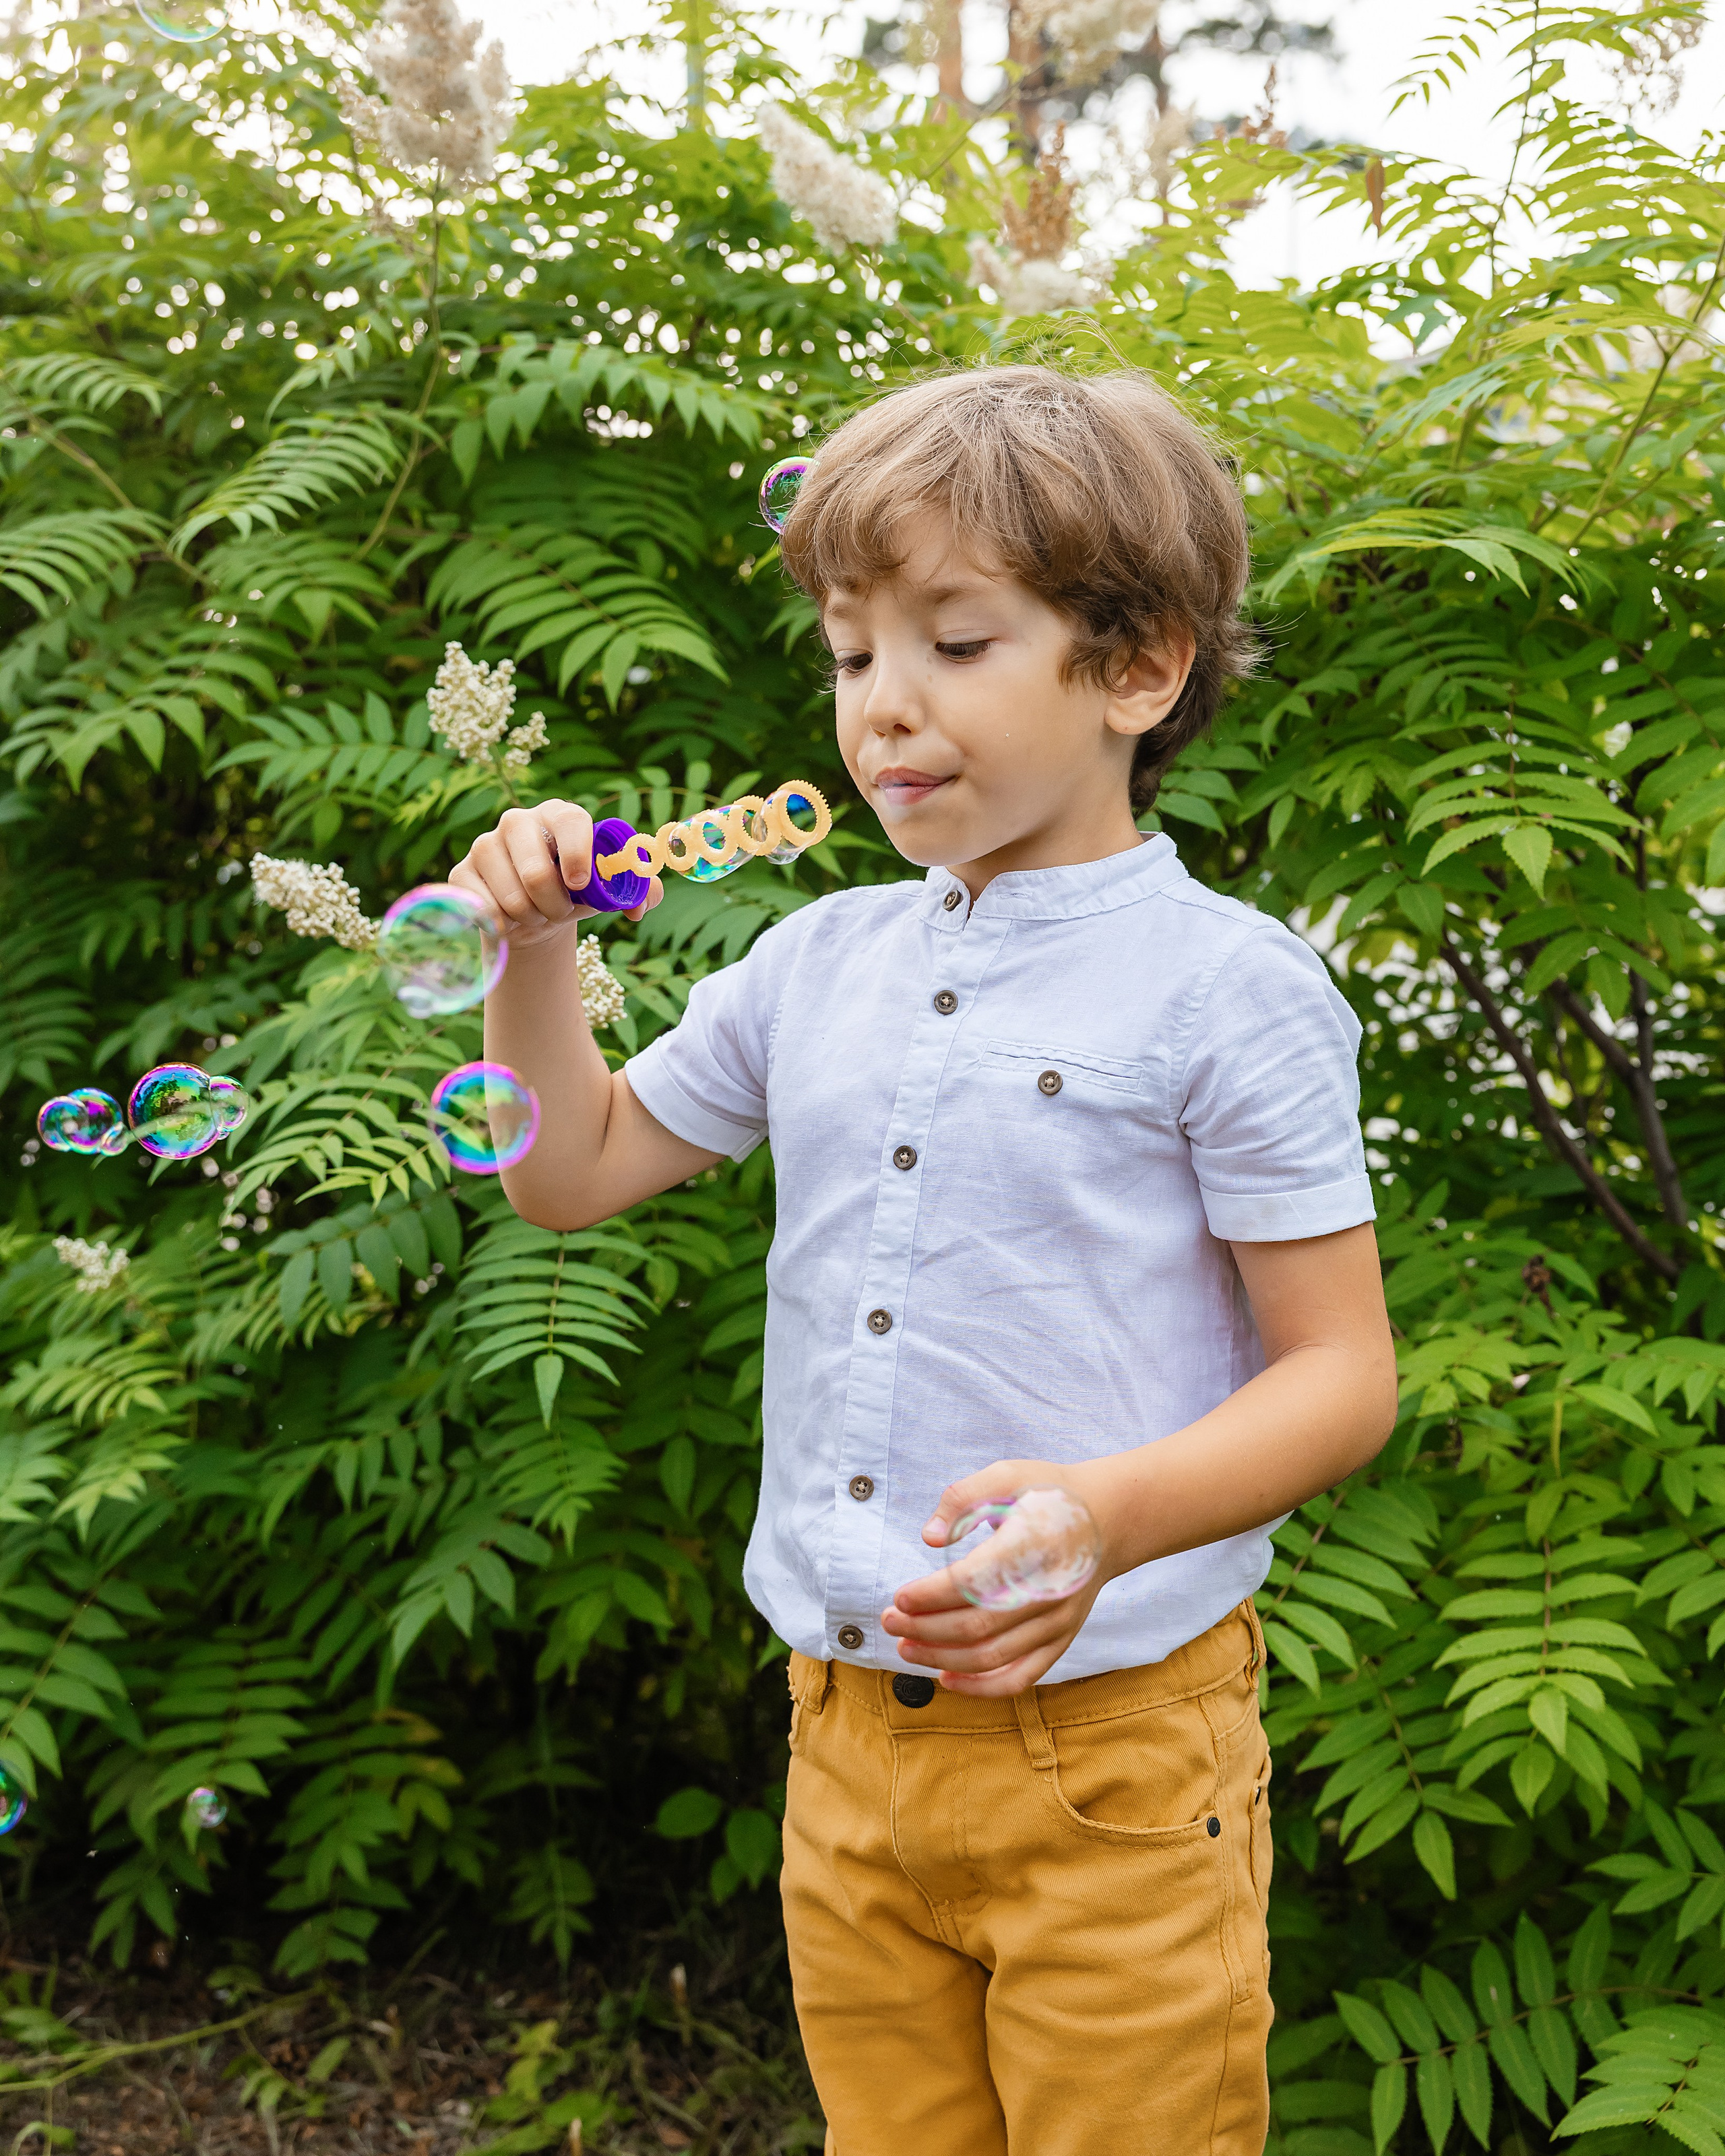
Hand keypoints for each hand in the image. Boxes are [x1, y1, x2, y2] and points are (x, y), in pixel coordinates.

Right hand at [448, 800, 660, 951]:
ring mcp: (485, 845)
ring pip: (511, 899)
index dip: (577, 854)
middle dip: (554, 906)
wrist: (537, 913)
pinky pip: (484, 911)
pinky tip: (509, 918)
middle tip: (561, 911)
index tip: (580, 885)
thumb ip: (639, 890)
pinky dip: (504, 926)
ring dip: (532, 919)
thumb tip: (640, 904)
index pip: (569, 821)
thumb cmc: (577, 892)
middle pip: (535, 872)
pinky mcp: (462, 872)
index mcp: (559, 815)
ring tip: (537, 913)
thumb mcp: (610, 890)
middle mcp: (518, 821)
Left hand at [879, 1457, 1117, 1697]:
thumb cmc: (1049, 1493)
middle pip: (977, 1626)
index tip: (899, 1595)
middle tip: (889, 1620)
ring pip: (992, 1657)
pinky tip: (946, 1678)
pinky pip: (1021, 1678)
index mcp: (1034, 1546)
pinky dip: (981, 1687)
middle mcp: (1050, 1591)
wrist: (1110, 1518)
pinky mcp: (1062, 1640)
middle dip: (924, 1629)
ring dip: (941, 1658)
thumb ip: (963, 1498)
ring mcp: (1058, 1622)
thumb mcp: (1008, 1475)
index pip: (973, 1583)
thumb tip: (930, 1537)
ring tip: (905, 1647)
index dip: (930, 1595)